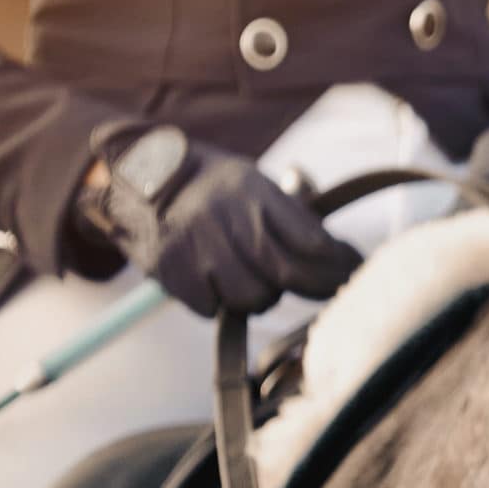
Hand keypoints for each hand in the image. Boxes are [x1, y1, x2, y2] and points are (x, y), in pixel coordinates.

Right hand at [87, 126, 361, 316]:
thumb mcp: (252, 181)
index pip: (312, 241)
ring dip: (260, 296)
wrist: (137, 178)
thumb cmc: (210, 186)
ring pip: (254, 298)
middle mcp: (227, 216)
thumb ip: (291, 213)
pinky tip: (215, 282)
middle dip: (310, 287)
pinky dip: (220, 302)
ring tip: (251, 278)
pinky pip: (215, 308)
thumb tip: (340, 255)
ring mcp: (199, 245)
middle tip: (317, 287)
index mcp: (254, 191)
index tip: (352, 271)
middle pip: (288, 275)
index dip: (338, 264)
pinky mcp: (173, 271)